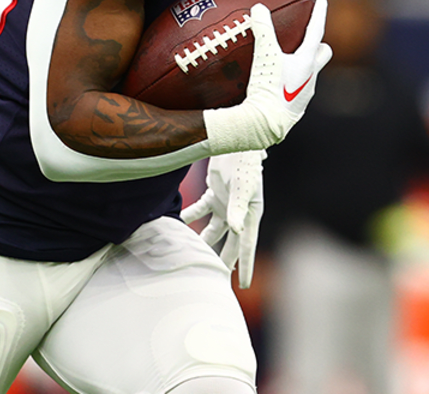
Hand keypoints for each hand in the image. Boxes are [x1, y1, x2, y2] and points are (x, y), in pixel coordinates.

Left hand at [181, 151, 264, 288]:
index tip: (244, 285)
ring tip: (192, 255)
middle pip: (231, 243)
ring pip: (214, 229)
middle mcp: (238, 213)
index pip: (247, 246)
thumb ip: (237, 209)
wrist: (235, 143)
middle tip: (215, 279)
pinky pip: (201, 209)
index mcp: (249, 215)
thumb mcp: (242, 188)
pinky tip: (179, 222)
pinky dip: (191, 215)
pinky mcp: (214, 193)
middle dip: (223, 260)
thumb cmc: (244, 165)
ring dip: (204, 240)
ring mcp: (225, 204)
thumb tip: (236, 231)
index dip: (245, 265)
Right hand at [204, 0, 331, 154]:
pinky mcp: (295, 107)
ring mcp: (305, 93)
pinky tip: (276, 80)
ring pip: (311, 71)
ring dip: (303, 63)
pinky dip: (291, 79)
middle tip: (307, 36)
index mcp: (308, 61)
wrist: (265, 125)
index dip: (319, 13)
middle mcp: (311, 76)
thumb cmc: (269, 89)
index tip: (322, 0)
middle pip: (323, 54)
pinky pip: (298, 86)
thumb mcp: (264, 55)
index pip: (317, 31)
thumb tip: (259, 7)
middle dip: (319, 43)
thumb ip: (262, 29)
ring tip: (287, 58)